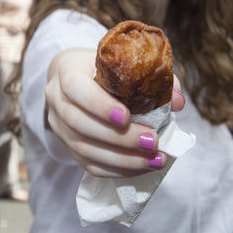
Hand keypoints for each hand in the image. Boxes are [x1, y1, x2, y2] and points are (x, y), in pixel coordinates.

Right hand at [44, 48, 184, 177]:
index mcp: (67, 71)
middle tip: (152, 141)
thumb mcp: (123, 63)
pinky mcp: (67, 146)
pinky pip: (89, 165)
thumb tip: (176, 102)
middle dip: (119, 137)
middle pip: (80, 123)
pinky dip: (117, 169)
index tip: (127, 117)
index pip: (75, 88)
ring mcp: (58, 126)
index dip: (99, 105)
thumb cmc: (105, 69)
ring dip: (123, 158)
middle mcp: (56, 99)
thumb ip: (151, 78)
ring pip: (84, 148)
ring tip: (155, 159)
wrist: (76, 77)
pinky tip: (141, 168)